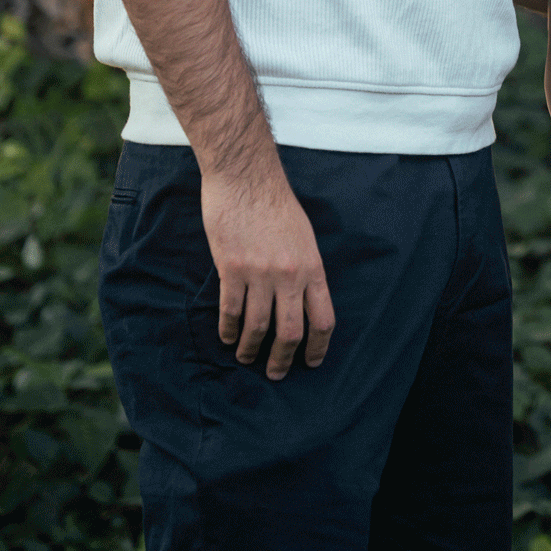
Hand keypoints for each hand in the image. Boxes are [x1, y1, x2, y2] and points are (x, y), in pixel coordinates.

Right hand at [201, 164, 335, 379]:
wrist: (246, 177)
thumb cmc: (275, 203)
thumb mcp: (304, 236)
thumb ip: (305, 269)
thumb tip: (302, 300)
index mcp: (312, 267)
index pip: (323, 318)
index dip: (318, 347)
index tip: (311, 362)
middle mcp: (289, 275)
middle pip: (290, 332)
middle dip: (282, 360)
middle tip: (275, 373)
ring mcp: (260, 273)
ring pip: (257, 326)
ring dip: (250, 348)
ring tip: (245, 357)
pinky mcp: (232, 269)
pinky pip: (231, 310)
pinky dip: (228, 329)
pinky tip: (227, 336)